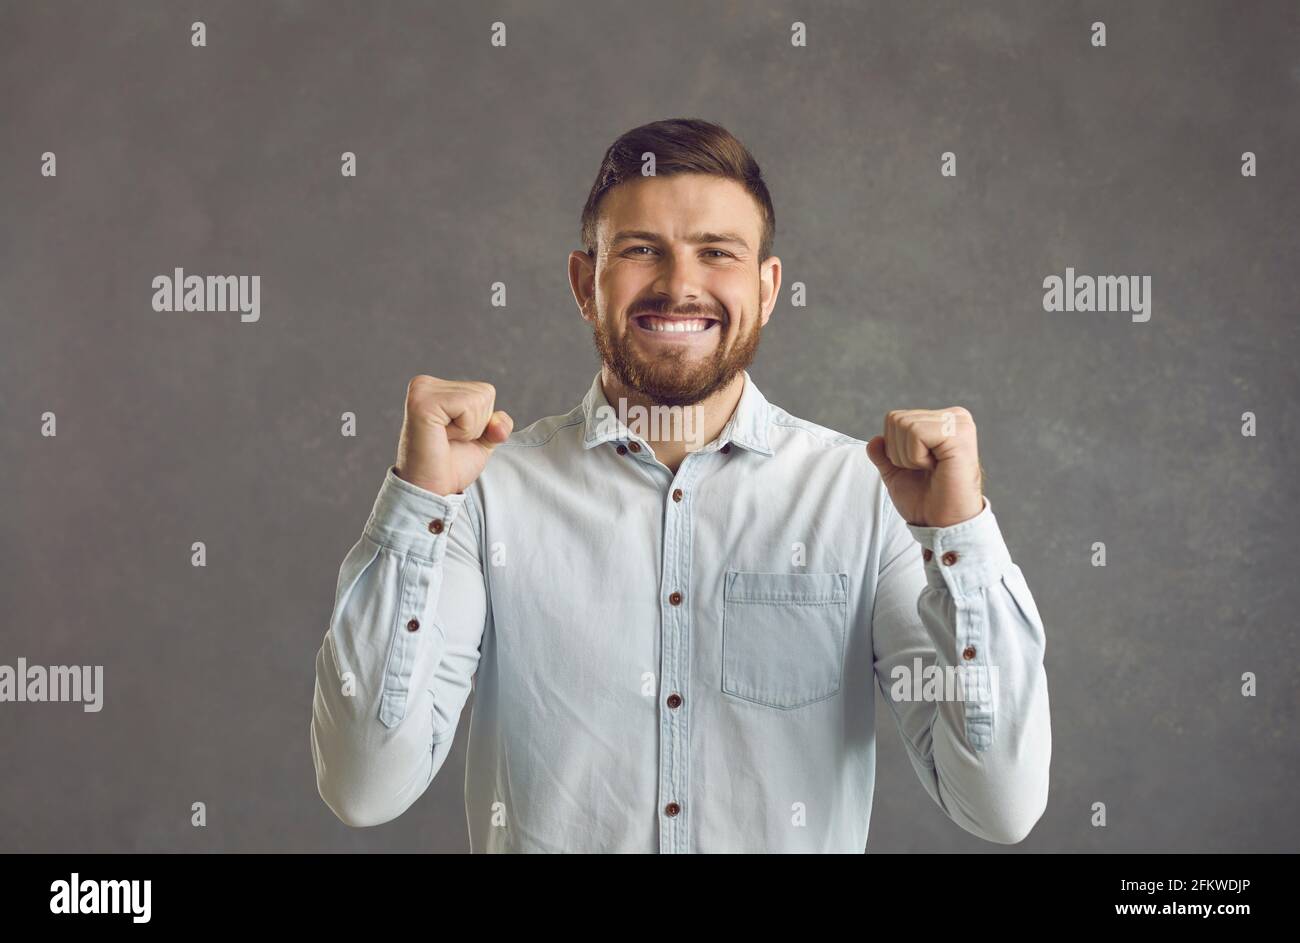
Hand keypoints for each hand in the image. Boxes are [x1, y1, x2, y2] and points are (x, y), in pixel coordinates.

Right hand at [394, 376, 512, 495]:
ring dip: (469, 429)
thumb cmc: (450, 467)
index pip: (485, 392)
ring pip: (479, 399)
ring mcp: (421, 391)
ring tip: (444, 440)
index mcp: (436, 389)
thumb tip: (500, 422)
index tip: (454, 438)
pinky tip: (442, 438)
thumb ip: (497, 425)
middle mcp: (425, 384)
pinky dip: (464, 429)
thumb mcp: (481, 442)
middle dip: (476, 425)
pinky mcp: (422, 402)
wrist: (431, 491)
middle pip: (485, 393)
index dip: (481, 422)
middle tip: (449, 441)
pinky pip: (468, 406)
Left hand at [866, 407, 983, 526]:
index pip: (894, 418)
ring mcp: (959, 423)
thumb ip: (884, 455)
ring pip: (904, 425)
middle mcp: (954, 417)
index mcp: (942, 422)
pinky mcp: (959, 434)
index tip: (918, 468)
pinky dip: (915, 456)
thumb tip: (875, 440)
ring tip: (931, 470)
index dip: (894, 449)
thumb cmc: (925, 502)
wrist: (941, 524)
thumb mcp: (897, 475)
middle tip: (924, 471)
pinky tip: (936, 467)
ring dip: (908, 456)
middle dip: (899, 452)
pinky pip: (915, 433)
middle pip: (896, 419)